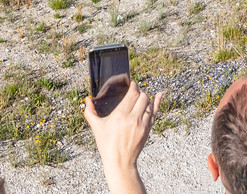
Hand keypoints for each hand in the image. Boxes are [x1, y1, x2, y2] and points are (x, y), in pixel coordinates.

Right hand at [85, 79, 159, 193]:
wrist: (120, 161)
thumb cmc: (106, 144)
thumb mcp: (96, 128)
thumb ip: (90, 112)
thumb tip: (87, 99)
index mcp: (120, 115)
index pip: (132, 94)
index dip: (133, 87)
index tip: (132, 84)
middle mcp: (133, 118)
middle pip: (142, 97)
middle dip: (138, 93)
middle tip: (134, 93)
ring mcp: (142, 124)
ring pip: (148, 103)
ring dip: (145, 99)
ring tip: (140, 98)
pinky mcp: (147, 129)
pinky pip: (155, 112)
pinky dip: (157, 103)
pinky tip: (159, 95)